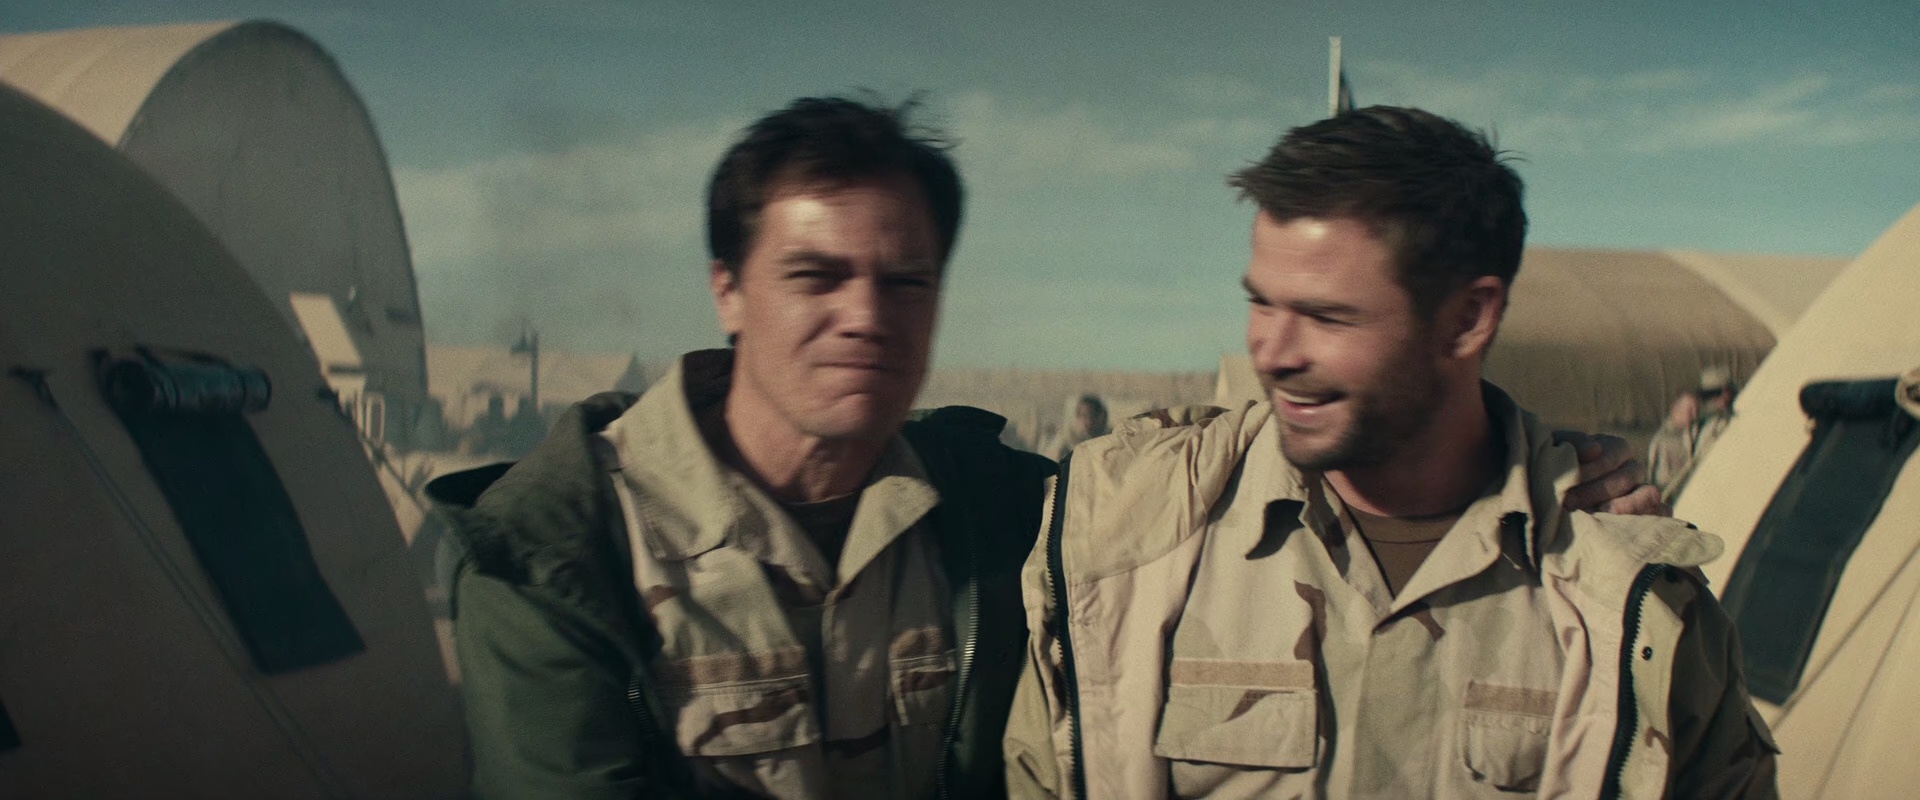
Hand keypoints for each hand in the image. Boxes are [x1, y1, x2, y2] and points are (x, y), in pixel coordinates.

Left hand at [1554, 430, 1670, 515]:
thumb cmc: (1547, 472)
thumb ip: (1571, 443)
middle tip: (1568, 503)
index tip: (1567, 482)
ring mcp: (1641, 494)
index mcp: (1614, 449)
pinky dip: (1647, 520)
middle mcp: (1631, 470)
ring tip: (1598, 515)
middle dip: (1597, 490)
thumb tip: (1594, 448)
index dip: (1594, 466)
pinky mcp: (1645, 517)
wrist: (1544, 506)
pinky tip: (1619, 528)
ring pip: (1650, 495)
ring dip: (1624, 506)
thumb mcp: (1550, 451)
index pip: (1616, 451)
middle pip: (1629, 476)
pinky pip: (1661, 516)